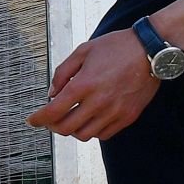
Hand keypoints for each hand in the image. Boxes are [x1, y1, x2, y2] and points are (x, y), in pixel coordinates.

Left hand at [25, 30, 157, 141]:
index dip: (38, 119)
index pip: (54, 111)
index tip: (32, 120)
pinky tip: (90, 119)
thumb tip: (52, 93)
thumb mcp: (83, 51)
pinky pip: (104, 134)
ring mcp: (114, 112)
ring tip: (71, 118)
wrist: (151, 50)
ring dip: (73, 130)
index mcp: (84, 84)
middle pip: (66, 128)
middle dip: (53, 126)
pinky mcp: (128, 117)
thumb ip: (63, 72)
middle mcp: (98, 102)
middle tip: (50, 120)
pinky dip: (92, 131)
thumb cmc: (116, 47)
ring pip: (85, 135)